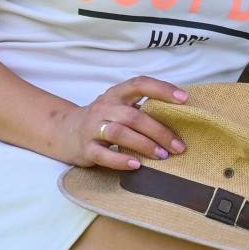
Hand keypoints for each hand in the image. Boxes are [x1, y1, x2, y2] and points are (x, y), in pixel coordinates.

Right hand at [63, 76, 188, 169]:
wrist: (64, 131)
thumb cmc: (102, 120)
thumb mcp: (118, 107)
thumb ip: (141, 109)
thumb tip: (179, 119)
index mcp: (116, 94)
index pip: (140, 84)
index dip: (162, 89)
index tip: (184, 99)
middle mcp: (103, 107)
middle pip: (134, 116)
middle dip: (159, 132)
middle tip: (178, 146)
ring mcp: (92, 127)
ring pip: (120, 133)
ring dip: (144, 145)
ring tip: (162, 156)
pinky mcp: (85, 148)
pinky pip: (103, 154)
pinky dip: (121, 160)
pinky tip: (137, 165)